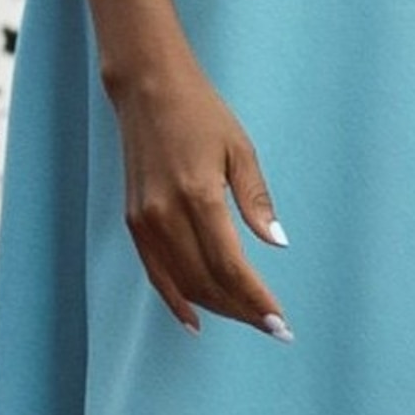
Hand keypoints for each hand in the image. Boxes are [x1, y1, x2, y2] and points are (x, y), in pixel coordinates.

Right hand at [110, 63, 289, 338]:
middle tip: (273, 327)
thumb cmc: (199, 112)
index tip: (280, 323)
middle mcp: (165, 213)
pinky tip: (194, 318)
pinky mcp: (133, 218)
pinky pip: (155, 270)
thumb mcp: (239, 149)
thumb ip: (256, 200)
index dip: (256, 300)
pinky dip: (174, 298)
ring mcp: (144, 218)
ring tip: (246, 319)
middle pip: (205, 281)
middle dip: (242, 310)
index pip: (230, 266)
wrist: (146, 87)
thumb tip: (276, 243)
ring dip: (215, 307)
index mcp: (197, 194)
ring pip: (181, 282)